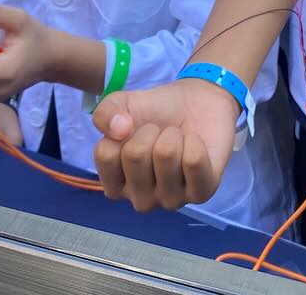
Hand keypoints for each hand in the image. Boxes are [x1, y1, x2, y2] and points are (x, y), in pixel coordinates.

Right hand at [92, 78, 238, 212]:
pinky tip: (195, 146)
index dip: (123, 130)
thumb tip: (119, 130)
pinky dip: (195, 141)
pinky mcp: (201, 193)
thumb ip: (104, 113)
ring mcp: (171, 200)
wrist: (196, 104)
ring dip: (173, 135)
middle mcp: (140, 200)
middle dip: (149, 131)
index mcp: (115, 184)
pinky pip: (194, 160)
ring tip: (178, 139)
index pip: (106, 155)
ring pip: (166, 155)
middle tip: (160, 133)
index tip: (134, 130)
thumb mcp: (120, 105)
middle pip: (135, 155)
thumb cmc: (154, 113)